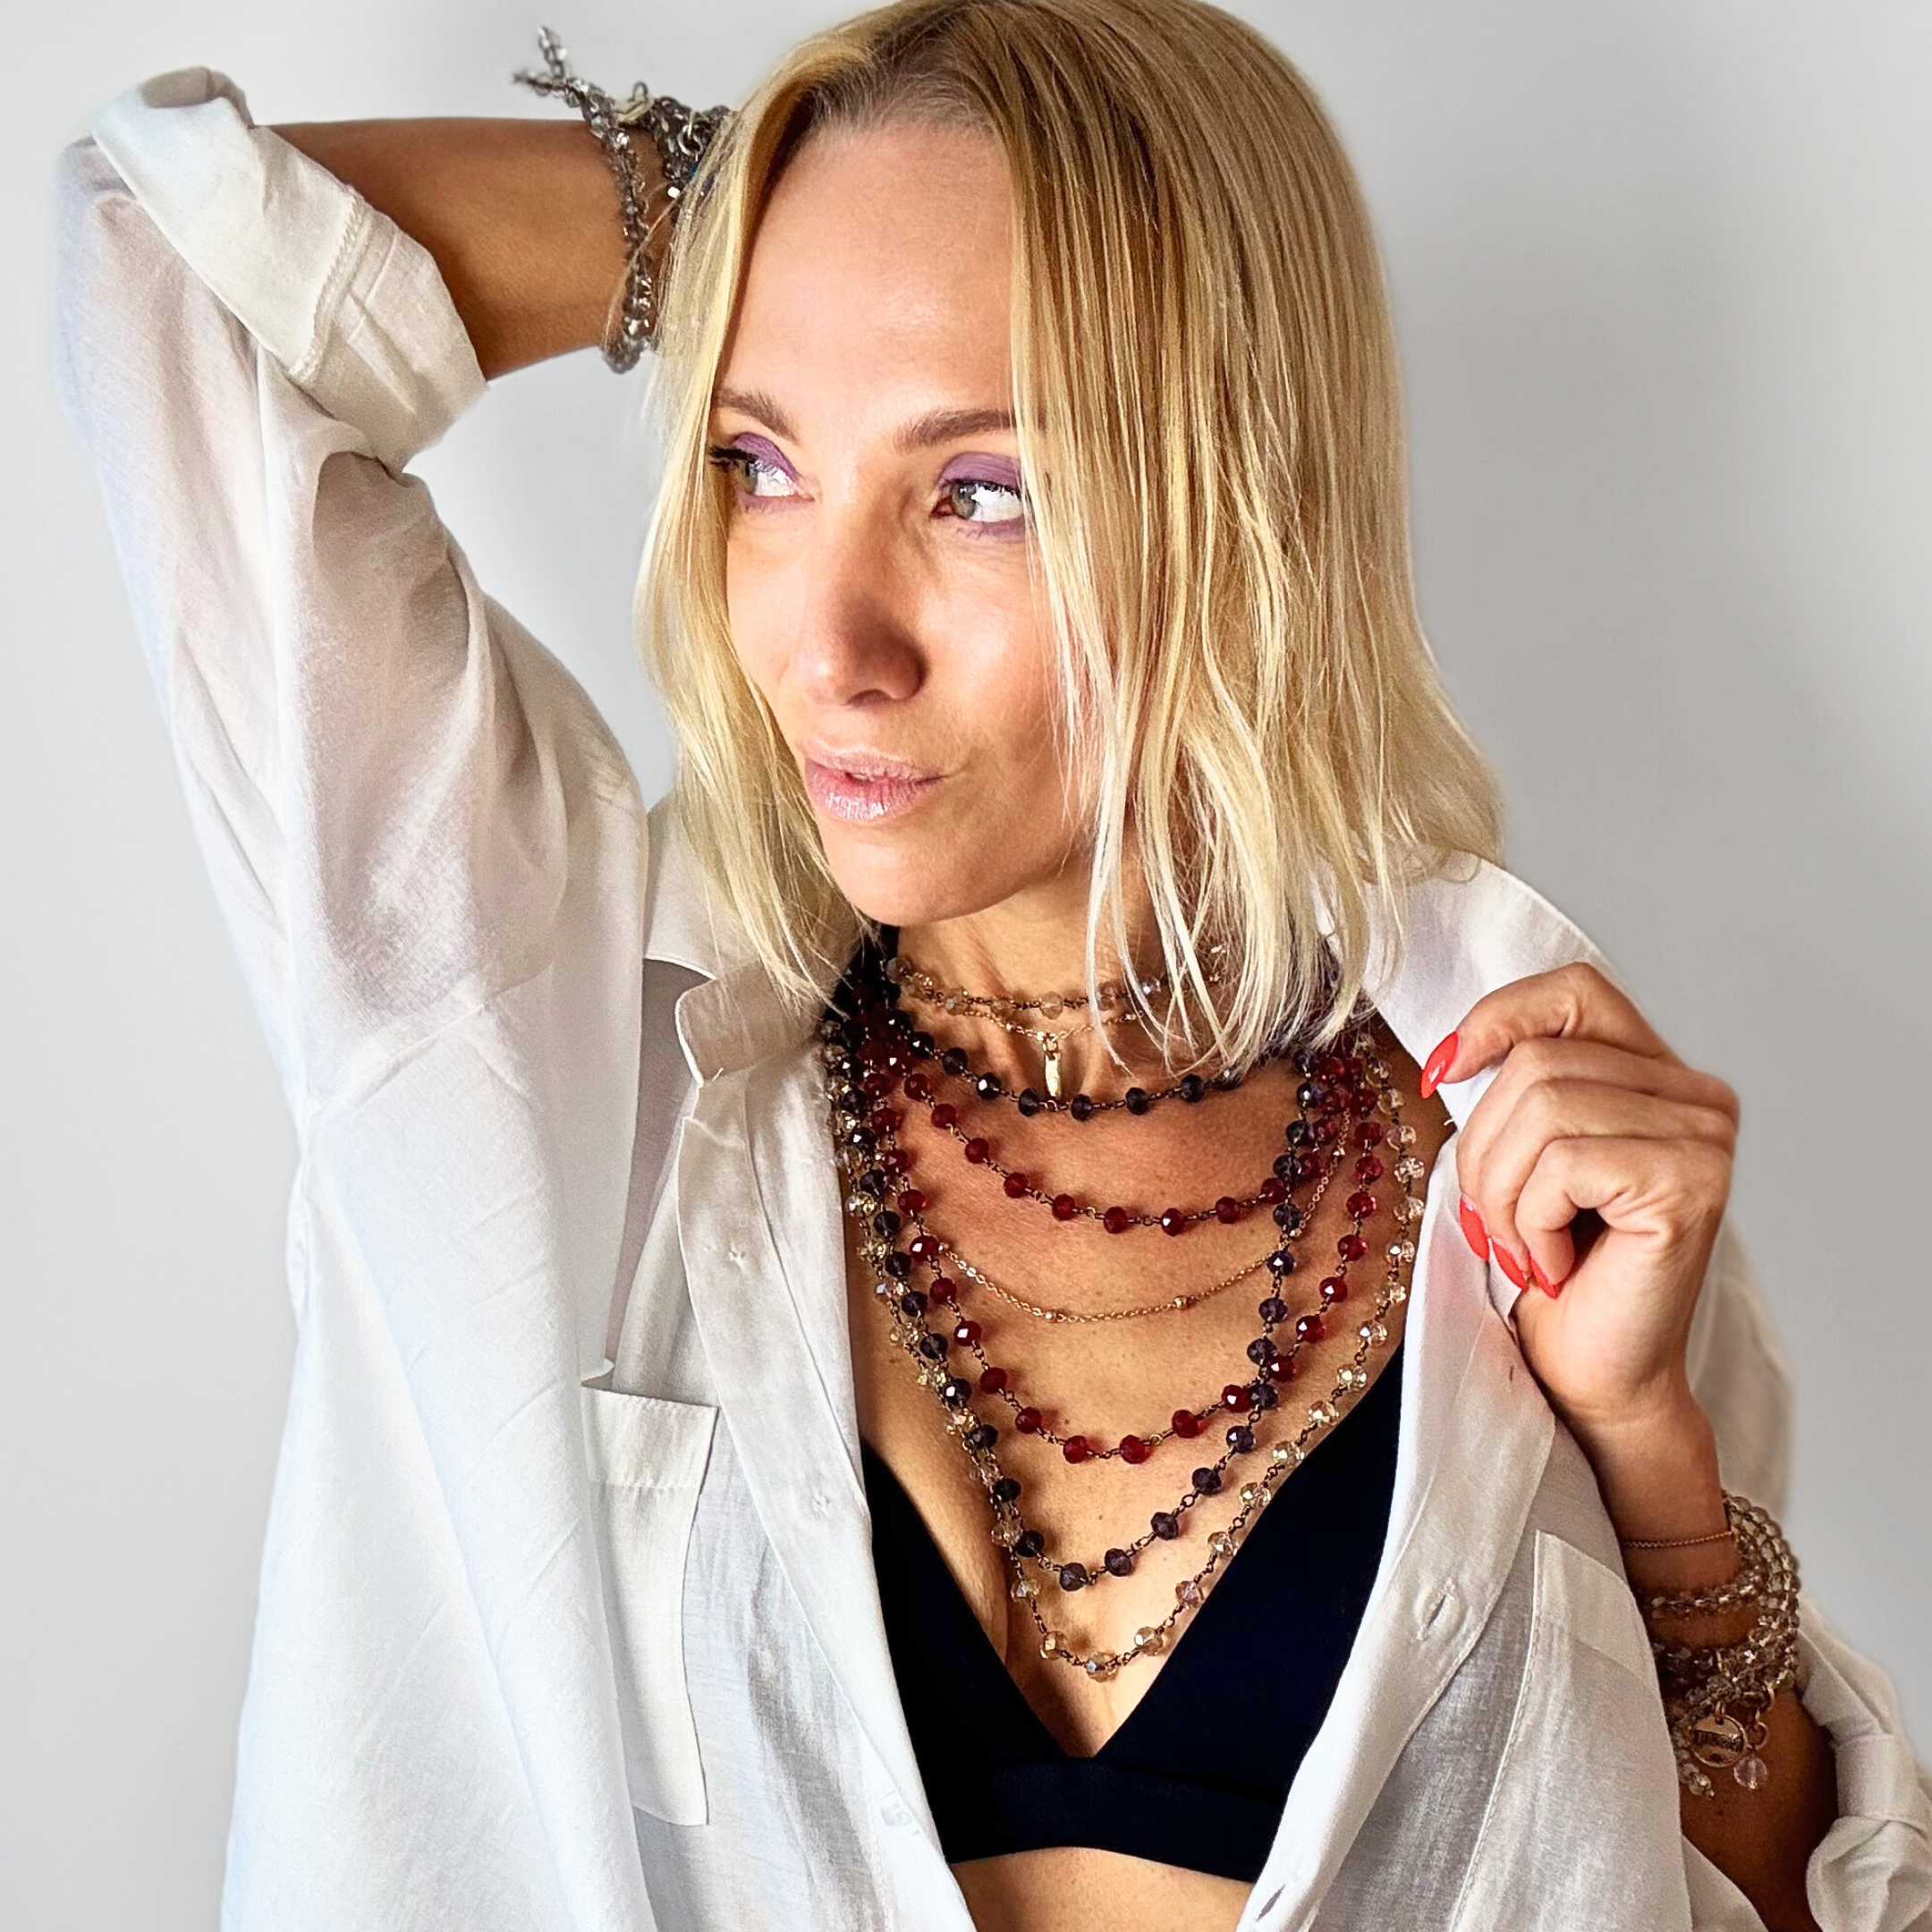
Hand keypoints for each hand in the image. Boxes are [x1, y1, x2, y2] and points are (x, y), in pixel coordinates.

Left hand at [1424, 963, 1740, 1533]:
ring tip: (1523, 1248)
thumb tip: (1451, 1051)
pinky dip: (1532, 1220)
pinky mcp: (1691, 1182)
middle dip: (1482, 1146)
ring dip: (1501, 1191)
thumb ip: (1513, 1089)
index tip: (1441, 1073)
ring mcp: (1704, 1136)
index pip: (1574, 992)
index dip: (1497, 1017)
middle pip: (1539, 1059)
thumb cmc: (1551, 1271)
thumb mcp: (1519, 1157)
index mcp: (1656, 1073)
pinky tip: (1554, 1265)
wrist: (1592, 1377)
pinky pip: (1563, 1163)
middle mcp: (1697, 1095)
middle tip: (1492, 1223)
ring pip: (1543, 1104)